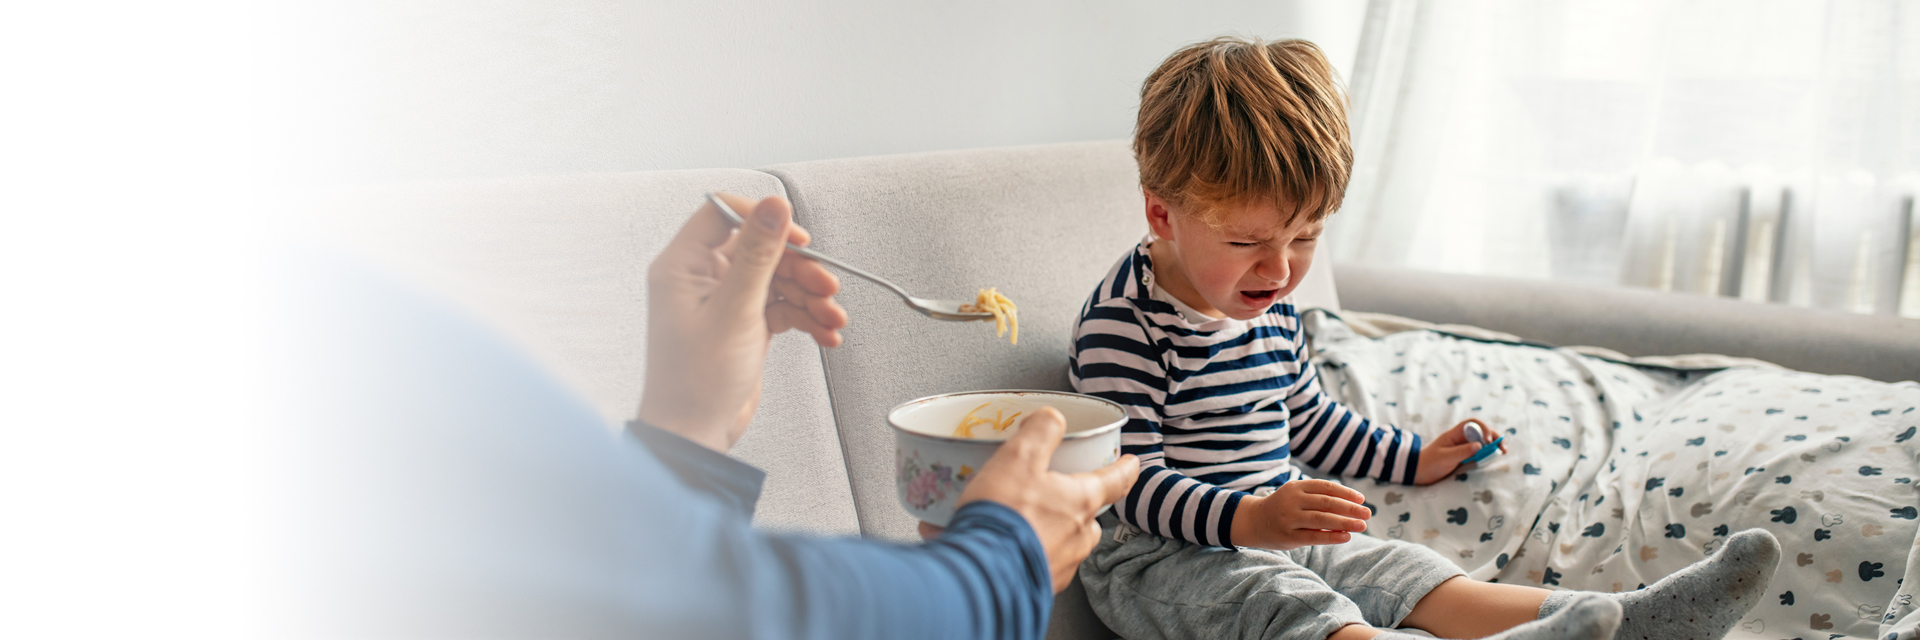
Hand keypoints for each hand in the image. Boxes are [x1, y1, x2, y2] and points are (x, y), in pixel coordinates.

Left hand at [636, 193, 847, 452]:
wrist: (695, 435)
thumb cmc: (695, 382)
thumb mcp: (734, 311)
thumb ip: (756, 255)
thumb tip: (773, 208)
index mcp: (683, 266)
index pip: (723, 214)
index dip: (764, 220)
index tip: (798, 239)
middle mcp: (702, 279)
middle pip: (761, 249)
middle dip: (798, 267)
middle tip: (825, 286)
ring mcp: (724, 302)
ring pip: (777, 279)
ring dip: (809, 295)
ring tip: (831, 317)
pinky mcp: (744, 325)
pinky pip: (781, 307)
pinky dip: (805, 317)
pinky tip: (825, 332)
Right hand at [923, 407, 1139, 592]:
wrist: (981, 574)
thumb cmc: (1004, 516)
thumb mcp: (1019, 457)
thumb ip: (1040, 432)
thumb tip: (1052, 417)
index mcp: (1080, 502)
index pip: (1115, 481)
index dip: (1125, 469)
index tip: (1131, 463)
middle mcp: (1078, 537)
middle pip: (1088, 516)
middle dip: (1077, 505)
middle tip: (1057, 493)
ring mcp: (1060, 565)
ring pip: (1064, 542)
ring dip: (1049, 530)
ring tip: (1020, 522)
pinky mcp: (1038, 586)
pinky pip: (1039, 563)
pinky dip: (1027, 552)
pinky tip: (1003, 547)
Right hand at [1228, 479, 1369, 549]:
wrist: (1254, 521)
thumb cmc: (1284, 507)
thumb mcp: (1297, 495)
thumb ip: (1319, 498)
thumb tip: (1352, 506)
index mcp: (1296, 486)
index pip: (1326, 487)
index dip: (1346, 492)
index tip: (1361, 499)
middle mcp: (1292, 500)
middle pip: (1327, 503)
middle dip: (1350, 508)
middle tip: (1368, 513)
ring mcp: (1290, 519)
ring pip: (1322, 519)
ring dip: (1345, 522)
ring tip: (1362, 526)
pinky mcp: (1289, 536)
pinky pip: (1314, 536)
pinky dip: (1332, 536)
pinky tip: (1346, 536)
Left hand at [1414, 418, 1505, 484]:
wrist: (1418, 473)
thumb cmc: (1429, 463)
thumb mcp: (1445, 458)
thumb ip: (1461, 452)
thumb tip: (1480, 445)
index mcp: (1454, 434)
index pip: (1473, 424)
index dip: (1484, 428)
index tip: (1489, 440)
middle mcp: (1461, 439)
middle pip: (1482, 432)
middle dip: (1494, 437)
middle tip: (1503, 448)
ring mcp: (1464, 448)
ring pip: (1483, 442)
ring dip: (1494, 446)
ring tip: (1503, 452)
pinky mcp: (1465, 457)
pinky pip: (1480, 453)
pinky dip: (1489, 454)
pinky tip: (1495, 457)